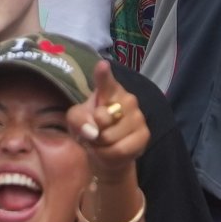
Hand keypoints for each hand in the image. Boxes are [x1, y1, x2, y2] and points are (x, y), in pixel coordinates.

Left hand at [73, 52, 147, 180]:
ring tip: (103, 143)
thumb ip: (78, 120)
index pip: (106, 81)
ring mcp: (138, 116)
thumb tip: (92, 131)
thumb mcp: (76, 122)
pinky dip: (109, 156)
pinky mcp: (145, 135)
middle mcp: (127, 99)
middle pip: (102, 119)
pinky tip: (112, 151)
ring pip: (110, 138)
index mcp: (109, 90)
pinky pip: (120, 150)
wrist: (105, 153)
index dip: (103, 75)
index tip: (102, 65)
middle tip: (95, 133)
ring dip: (100, 147)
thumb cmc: (90, 129)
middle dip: (93, 131)